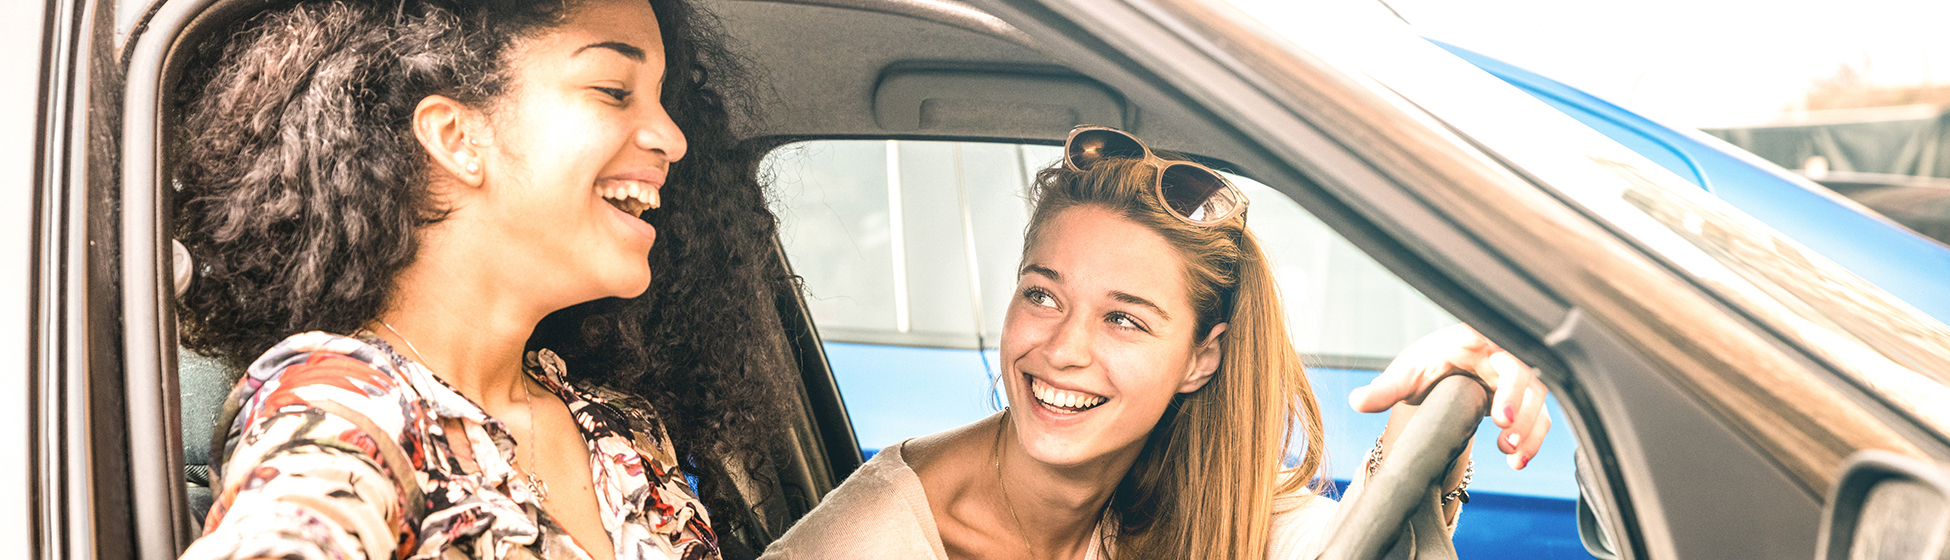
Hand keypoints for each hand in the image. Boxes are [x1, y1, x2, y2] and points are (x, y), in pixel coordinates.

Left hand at [1349, 323, 1551, 469]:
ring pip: (1537, 401)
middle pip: (1525, 376)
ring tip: (1511, 453)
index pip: (1496, 345)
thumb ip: (1386, 388)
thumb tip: (1355, 401)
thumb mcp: (1409, 372)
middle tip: (1504, 428)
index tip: (1497, 402)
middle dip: (1519, 404)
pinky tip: (1518, 460)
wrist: (1448, 371)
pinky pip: (1538, 419)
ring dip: (1529, 428)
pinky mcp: (1523, 402)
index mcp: (1475, 340)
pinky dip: (1532, 440)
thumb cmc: (1432, 363)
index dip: (1503, 371)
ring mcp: (1516, 380)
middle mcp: (1502, 356)